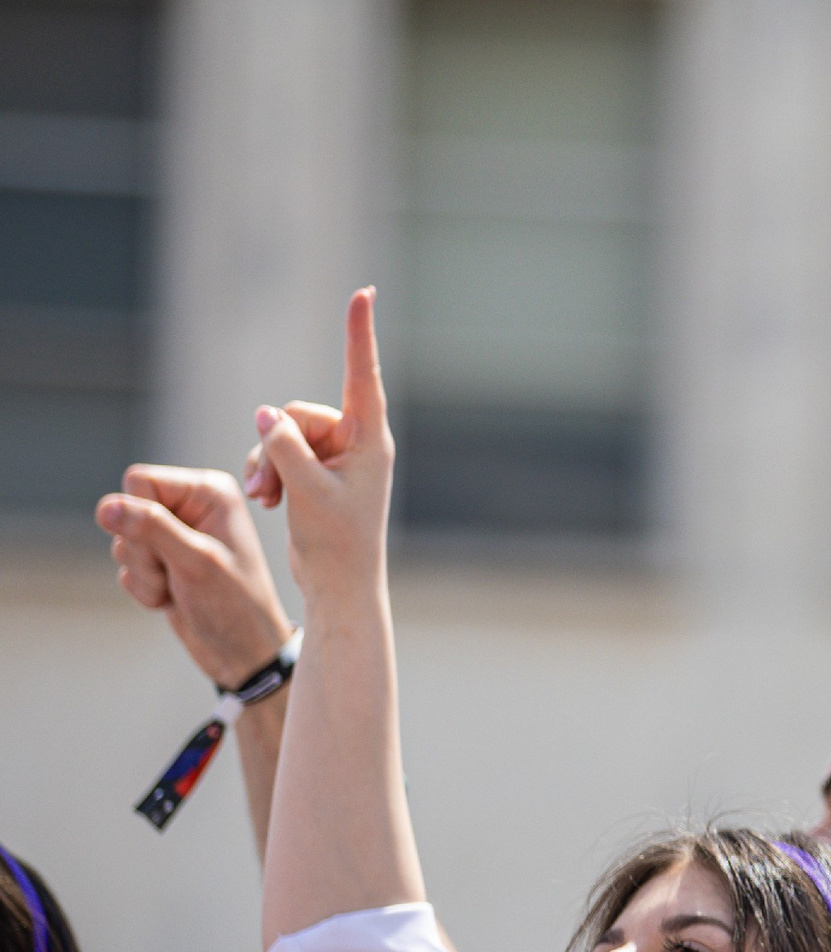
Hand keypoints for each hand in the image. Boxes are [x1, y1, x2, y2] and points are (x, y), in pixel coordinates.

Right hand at [97, 466, 292, 687]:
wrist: (243, 652)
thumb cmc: (234, 606)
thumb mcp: (194, 562)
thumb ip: (150, 528)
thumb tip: (106, 506)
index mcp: (208, 491)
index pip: (138, 479)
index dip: (141, 515)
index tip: (168, 547)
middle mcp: (191, 506)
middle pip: (124, 509)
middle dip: (140, 549)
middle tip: (175, 572)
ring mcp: (175, 534)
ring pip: (122, 539)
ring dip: (144, 573)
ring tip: (178, 588)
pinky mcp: (162, 560)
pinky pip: (127, 565)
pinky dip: (144, 587)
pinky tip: (172, 598)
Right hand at [248, 288, 393, 607]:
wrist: (339, 586)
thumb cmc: (336, 543)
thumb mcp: (306, 492)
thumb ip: (285, 449)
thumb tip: (266, 414)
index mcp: (371, 441)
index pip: (362, 375)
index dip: (359, 333)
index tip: (363, 293)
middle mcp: (357, 443)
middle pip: (298, 413)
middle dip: (275, 445)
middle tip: (271, 487)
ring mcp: (336, 457)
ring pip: (282, 434)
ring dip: (266, 463)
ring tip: (266, 498)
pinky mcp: (316, 472)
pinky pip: (278, 453)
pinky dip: (267, 473)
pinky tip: (266, 501)